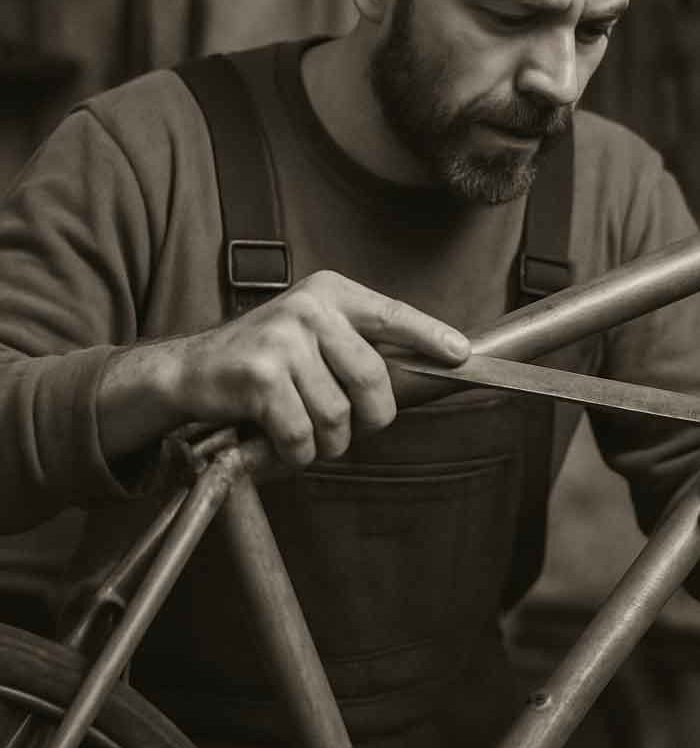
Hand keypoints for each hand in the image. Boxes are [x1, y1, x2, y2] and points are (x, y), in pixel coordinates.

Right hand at [165, 271, 469, 465]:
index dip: (430, 336)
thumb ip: (357, 348)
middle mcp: (309, 308)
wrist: (190, 371)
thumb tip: (418, 374)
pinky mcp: (261, 375)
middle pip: (372, 380)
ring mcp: (283, 339)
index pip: (392, 314)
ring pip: (338, 415)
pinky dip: (295, 453)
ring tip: (301, 429)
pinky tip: (276, 441)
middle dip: (368, 420)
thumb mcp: (313, 336)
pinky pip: (302, 434)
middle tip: (348, 429)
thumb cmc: (265, 361)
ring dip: (325, 441)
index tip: (460, 353)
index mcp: (330, 294)